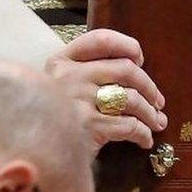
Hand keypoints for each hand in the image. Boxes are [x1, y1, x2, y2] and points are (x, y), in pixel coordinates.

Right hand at [45, 28, 166, 154]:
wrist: (34, 151)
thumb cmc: (52, 117)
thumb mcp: (58, 86)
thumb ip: (85, 70)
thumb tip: (135, 65)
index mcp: (61, 61)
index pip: (101, 40)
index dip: (127, 45)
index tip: (140, 59)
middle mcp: (70, 77)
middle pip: (126, 69)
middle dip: (149, 86)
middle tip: (157, 100)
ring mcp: (78, 101)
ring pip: (131, 99)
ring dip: (151, 112)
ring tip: (157, 122)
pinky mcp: (88, 128)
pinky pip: (129, 126)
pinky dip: (143, 133)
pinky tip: (145, 139)